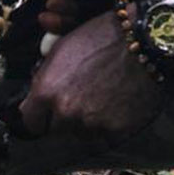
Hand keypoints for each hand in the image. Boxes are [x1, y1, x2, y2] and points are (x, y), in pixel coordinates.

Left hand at [18, 5, 164, 138]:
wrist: (144, 41)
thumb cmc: (101, 37)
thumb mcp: (62, 49)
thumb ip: (44, 77)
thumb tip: (36, 95)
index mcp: (46, 91)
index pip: (30, 121)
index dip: (38, 116)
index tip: (45, 112)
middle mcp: (65, 112)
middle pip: (55, 129)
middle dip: (63, 119)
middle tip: (78, 102)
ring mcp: (91, 124)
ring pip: (80, 134)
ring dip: (85, 124)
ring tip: (101, 102)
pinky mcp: (116, 131)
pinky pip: (105, 136)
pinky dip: (108, 126)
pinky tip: (116, 107)